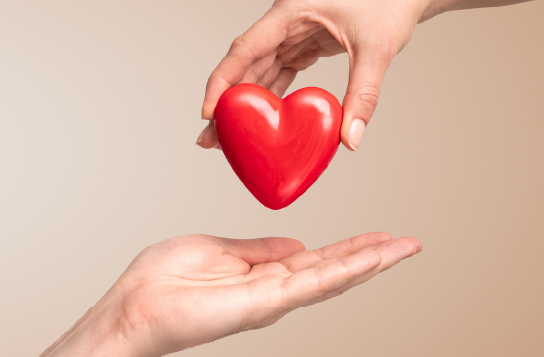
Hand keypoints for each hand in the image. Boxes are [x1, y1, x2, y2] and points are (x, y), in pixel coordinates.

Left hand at [42, 232, 421, 356]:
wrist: (134, 306)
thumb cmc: (162, 280)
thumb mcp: (218, 248)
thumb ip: (258, 248)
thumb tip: (295, 243)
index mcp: (260, 272)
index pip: (315, 258)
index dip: (349, 247)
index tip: (379, 236)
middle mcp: (272, 289)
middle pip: (333, 269)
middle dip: (372, 256)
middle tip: (409, 243)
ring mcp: (271, 299)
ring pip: (332, 278)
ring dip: (370, 263)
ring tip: (405, 248)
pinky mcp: (263, 304)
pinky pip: (312, 284)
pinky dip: (346, 271)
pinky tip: (372, 260)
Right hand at [196, 0, 543, 150]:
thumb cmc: (391, 3)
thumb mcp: (378, 50)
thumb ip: (362, 96)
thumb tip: (349, 139)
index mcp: (292, 9)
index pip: (245, 48)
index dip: (223, 81)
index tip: (209, 113)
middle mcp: (284, 18)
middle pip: (244, 63)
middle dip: (227, 102)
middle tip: (210, 138)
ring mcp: (290, 29)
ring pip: (257, 71)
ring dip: (244, 104)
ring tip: (227, 138)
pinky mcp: (301, 41)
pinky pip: (277, 73)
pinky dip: (268, 97)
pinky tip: (258, 122)